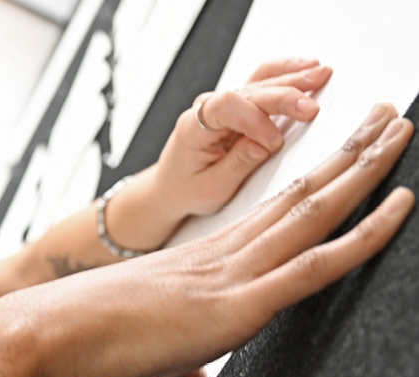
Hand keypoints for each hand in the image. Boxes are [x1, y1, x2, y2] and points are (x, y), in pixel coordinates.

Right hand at [42, 103, 413, 376]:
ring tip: (399, 131)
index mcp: (201, 264)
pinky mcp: (237, 305)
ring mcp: (231, 275)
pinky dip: (363, 236)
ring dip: (364, 169)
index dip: (311, 182)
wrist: (48, 337)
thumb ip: (182, 367)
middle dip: (348, 156)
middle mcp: (221, 257)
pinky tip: (399, 209)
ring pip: (313, 211)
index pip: (270, 214)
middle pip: (298, 197)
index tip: (343, 154)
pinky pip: (314, 264)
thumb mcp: (148, 354)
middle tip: (387, 118)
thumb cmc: (82, 344)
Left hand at [154, 57, 332, 219]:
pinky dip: (285, 75)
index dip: (255, 120)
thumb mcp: (212, 188)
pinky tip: (307, 69)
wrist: (171, 188)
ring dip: (291, 79)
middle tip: (312, 108)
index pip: (227, 107)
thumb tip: (266, 144)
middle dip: (283, 97)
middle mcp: (206, 109)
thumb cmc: (187, 190)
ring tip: (321, 75)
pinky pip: (262, 83)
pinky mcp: (238, 106)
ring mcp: (222, 104)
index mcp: (192, 127)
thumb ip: (239, 164)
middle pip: (249, 92)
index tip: (273, 142)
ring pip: (258, 82)